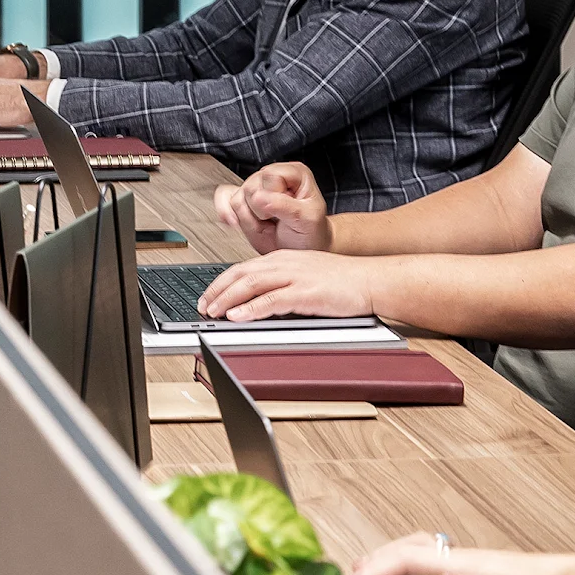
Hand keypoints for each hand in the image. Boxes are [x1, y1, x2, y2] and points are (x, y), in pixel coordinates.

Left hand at [195, 249, 375, 321]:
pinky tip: (238, 316)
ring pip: (251, 284)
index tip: (208, 295)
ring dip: (228, 299)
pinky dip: (251, 308)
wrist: (371, 279)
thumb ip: (282, 284)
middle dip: (217, 290)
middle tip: (203, 306)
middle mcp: (286, 263)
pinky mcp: (306, 292)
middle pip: (241, 273)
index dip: (222, 282)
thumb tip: (258, 302)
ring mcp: (295, 276)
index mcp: (283, 258)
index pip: (243, 267)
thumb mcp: (305, 275)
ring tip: (213, 311)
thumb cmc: (344, 280)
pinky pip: (272, 299)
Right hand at [214, 162, 330, 253]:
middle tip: (276, 221)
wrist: (302, 251)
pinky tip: (234, 223)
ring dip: (250, 220)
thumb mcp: (307, 219)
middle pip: (250, 187)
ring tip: (267, 225)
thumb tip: (259, 198)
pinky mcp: (243, 201)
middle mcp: (273, 178)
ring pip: (236, 198)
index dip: (274, 197)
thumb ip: (284, 206)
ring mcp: (256, 189)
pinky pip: (223, 199)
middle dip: (261, 212)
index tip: (284, 212)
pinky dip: (226, 212)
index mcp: (294, 173)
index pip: (270, 176)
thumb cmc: (311, 233)